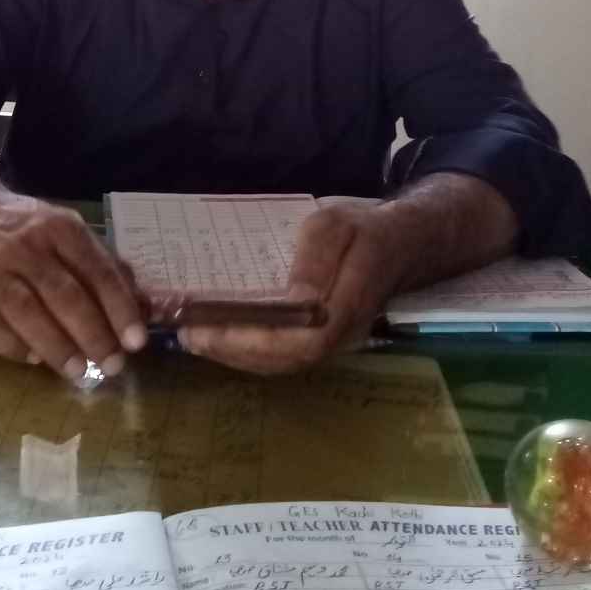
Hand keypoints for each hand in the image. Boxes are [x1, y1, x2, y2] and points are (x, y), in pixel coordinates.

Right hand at [0, 195, 147, 381]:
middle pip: (62, 294)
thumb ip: (107, 269)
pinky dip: (14, 348)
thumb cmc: (34, 234)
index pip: (96, 270)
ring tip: (79, 371)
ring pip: (25, 312)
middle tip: (113, 365)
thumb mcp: (72, 235)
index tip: (136, 342)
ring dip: (56, 346)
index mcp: (60, 228)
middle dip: (92, 334)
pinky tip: (36, 360)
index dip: (119, 308)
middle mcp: (24, 246)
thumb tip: (145, 310)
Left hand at [178, 199, 405, 375]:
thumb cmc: (363, 229)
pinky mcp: (323, 340)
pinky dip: (250, 352)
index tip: (210, 329)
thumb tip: (292, 298)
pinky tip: (224, 338)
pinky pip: (285, 356)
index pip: (299, 341)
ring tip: (196, 338)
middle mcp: (341, 335)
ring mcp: (333, 342)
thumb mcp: (335, 226)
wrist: (401, 243)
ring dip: (237, 356)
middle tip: (189, 336)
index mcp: (346, 305)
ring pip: (283, 363)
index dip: (252, 342)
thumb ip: (315, 259)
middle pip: (285, 360)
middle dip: (233, 352)